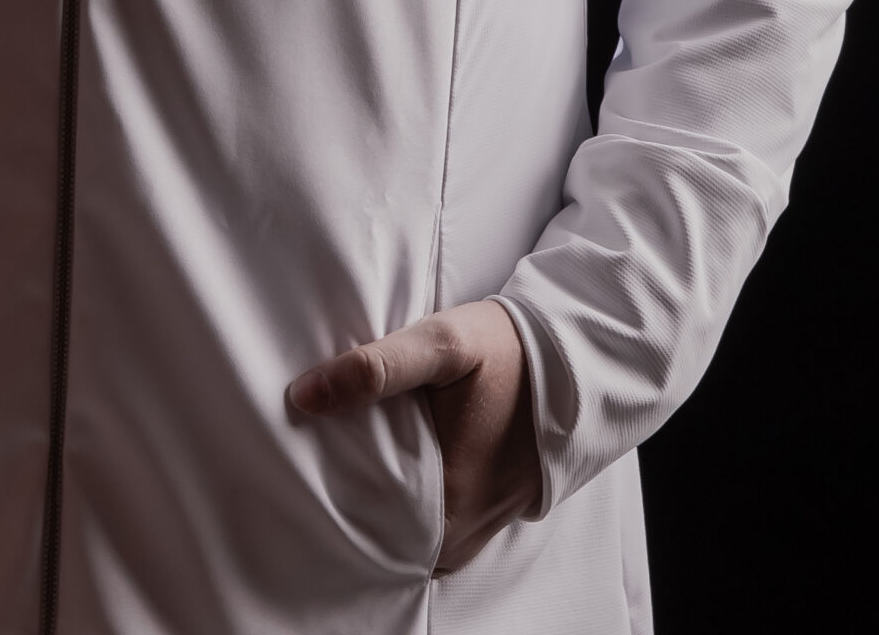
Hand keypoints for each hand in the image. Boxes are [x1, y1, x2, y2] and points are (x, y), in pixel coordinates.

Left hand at [288, 298, 540, 574]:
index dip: (331, 479)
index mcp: (447, 501)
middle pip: (382, 524)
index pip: (360, 513)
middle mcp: (460, 534)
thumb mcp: (443, 344)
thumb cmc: (506, 350)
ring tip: (364, 445)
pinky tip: (399, 459)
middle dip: (354, 488)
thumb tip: (305, 396)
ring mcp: (474, 532)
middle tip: (334, 440)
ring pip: (406, 528)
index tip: (313, 444)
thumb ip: (376, 369)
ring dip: (382, 494)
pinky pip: (431, 525)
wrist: (572, 362)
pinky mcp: (483, 521)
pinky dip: (411, 499)